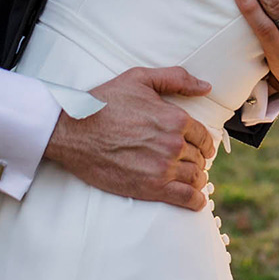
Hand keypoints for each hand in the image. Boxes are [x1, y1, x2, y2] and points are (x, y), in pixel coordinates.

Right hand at [43, 66, 215, 210]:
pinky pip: (186, 198)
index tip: (200, 147)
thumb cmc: (103, 103)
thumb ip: (176, 79)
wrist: (72, 131)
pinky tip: (196, 199)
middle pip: (199, 158)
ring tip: (190, 178)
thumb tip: (205, 87)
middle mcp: (173, 145)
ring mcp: (163, 168)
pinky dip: (196, 200)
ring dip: (196, 178)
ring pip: (195, 177)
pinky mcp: (151, 188)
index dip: (203, 142)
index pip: (203, 136)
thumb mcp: (139, 79)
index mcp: (175, 119)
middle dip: (196, 159)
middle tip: (189, 162)